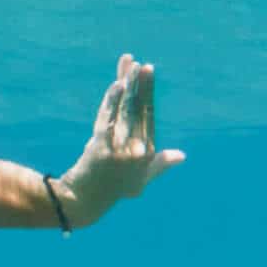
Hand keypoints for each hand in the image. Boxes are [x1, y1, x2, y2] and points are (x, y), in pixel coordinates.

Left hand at [57, 53, 183, 224]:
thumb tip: (181, 155)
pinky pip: (107, 119)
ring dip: (127, 85)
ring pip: (124, 110)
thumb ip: (160, 164)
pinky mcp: (101, 149)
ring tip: (129, 64)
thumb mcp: (140, 180)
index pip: (149, 114)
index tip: (147, 72)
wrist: (84, 202)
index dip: (148, 92)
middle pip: (138, 109)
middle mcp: (137, 150)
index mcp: (148, 152)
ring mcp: (119, 150)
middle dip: (140, 83)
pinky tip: (117, 84)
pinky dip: (111, 101)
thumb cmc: (113, 190)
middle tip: (142, 64)